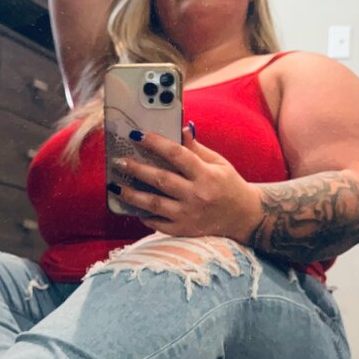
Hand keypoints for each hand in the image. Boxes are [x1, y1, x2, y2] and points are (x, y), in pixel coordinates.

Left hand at [108, 125, 262, 240]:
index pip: (177, 154)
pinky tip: (132, 207)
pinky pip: (158, 224)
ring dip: (131, 195)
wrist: (243, 217)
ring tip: (115, 187)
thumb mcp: (218, 163)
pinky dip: (144, 215)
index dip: (155, 143)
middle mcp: (197, 195)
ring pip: (154, 204)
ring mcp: (189, 215)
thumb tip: (180, 128)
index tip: (137, 135)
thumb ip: (196, 148)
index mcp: (206, 174)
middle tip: (118, 162)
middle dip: (137, 169)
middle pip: (161, 180)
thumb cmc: (228, 185)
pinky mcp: (183, 230)